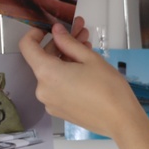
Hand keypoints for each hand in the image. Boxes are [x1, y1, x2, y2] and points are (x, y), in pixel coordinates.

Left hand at [18, 19, 143, 139]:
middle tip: (80, 32)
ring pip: (52, 72)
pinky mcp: (59, 109)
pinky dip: (67, 74)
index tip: (48, 29)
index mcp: (47, 73)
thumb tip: (57, 31)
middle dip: (61, 44)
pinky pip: (57, 86)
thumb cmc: (108, 89)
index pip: (27, 47)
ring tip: (87, 47)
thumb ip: (68, 42)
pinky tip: (85, 67)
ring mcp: (49, 102)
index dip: (34, 33)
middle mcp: (42, 89)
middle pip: (43, 59)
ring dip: (66, 58)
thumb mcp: (89, 58)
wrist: (121, 120)